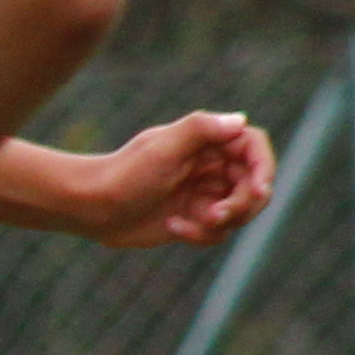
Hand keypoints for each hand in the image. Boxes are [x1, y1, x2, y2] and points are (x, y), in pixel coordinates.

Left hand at [87, 111, 274, 247]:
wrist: (90, 207)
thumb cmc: (123, 174)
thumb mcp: (161, 149)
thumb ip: (201, 130)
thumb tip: (241, 120)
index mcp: (206, 140)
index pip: (253, 147)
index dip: (264, 167)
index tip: (258, 189)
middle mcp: (209, 164)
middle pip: (253, 183)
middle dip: (242, 204)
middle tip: (217, 216)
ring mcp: (202, 192)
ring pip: (240, 211)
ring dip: (222, 222)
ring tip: (194, 222)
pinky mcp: (193, 217)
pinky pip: (218, 231)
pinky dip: (200, 234)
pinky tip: (172, 226)